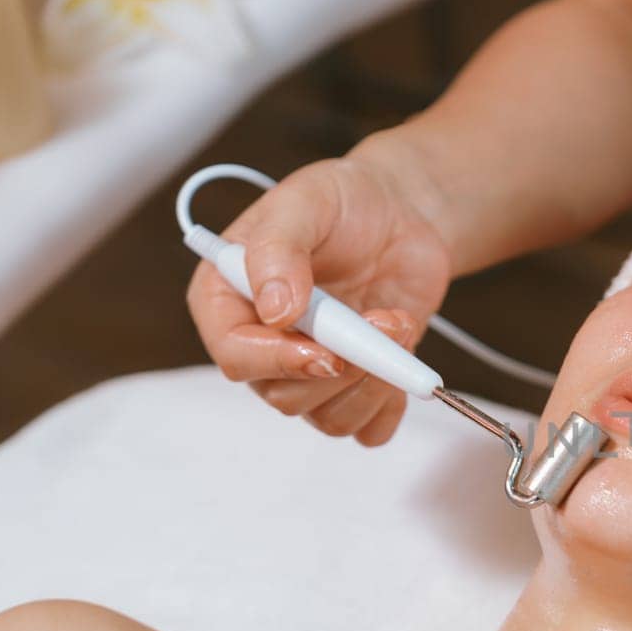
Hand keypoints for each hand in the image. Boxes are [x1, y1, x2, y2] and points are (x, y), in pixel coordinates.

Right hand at [185, 147, 452, 446]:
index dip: (277, 360)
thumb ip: (279, 248)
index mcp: (229, 302)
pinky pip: (368, 429)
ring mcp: (310, 371)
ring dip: (375, 381)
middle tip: (381, 321)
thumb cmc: (342, 202)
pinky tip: (402, 360)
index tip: (325, 349)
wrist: (399, 214)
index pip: (235, 355)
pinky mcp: (356, 387)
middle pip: (286, 397)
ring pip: (330, 418)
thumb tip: (274, 310)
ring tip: (397, 322)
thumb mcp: (305, 201)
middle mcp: (264, 345)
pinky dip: (391, 404)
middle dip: (341, 368)